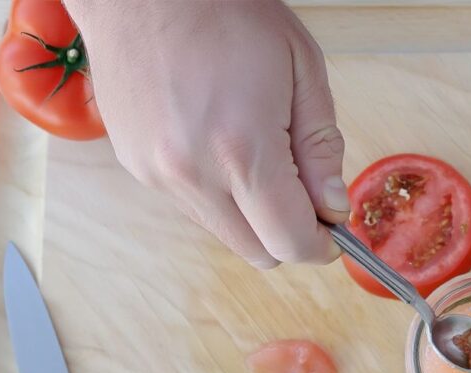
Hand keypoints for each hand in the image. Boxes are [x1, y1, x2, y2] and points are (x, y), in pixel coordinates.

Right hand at [66, 0, 346, 267]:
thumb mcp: (302, 70)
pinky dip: (219, 195)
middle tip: (305, 195)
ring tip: (259, 155)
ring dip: (253, 215)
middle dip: (289, 234)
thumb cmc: (227, 12)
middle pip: (257, 251)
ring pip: (225, 233)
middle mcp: (193, 173)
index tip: (334, 230)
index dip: (321, 244)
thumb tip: (334, 208)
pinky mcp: (136, 167)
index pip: (289, 241)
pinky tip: (221, 144)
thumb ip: (321, 148)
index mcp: (242, 150)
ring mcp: (157, 174)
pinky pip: (193, 207)